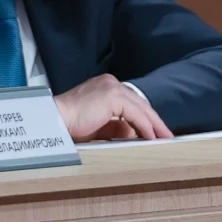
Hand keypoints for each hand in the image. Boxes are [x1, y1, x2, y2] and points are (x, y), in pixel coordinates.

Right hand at [54, 75, 172, 142]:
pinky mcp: (113, 96)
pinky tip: (151, 137)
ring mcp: (112, 87)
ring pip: (141, 107)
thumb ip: (114, 126)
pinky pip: (136, 114)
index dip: (145, 117)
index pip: (131, 102)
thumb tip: (132, 133)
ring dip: (154, 125)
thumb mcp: (98, 125)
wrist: (55, 121)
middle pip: (140, 103)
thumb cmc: (69, 124)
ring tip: (163, 139)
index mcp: (104, 86)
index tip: (155, 131)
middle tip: (166, 136)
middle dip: (154, 121)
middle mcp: (110, 83)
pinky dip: (145, 126)